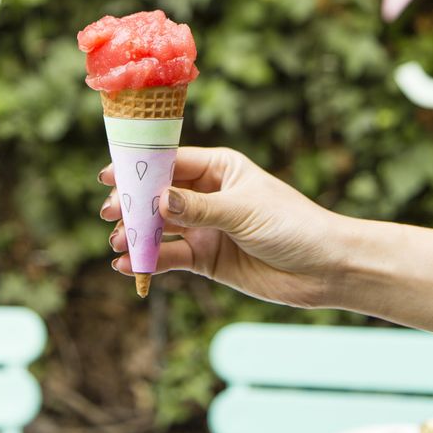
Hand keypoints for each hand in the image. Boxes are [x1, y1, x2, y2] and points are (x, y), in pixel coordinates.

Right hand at [98, 146, 345, 307]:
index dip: (139, 169)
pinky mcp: (206, 258)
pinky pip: (171, 257)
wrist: (325, 269)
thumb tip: (158, 200)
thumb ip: (199, 208)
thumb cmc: (292, 225)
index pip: (171, 163)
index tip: (109, 175)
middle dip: (133, 203)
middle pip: (159, 195)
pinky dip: (150, 261)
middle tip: (108, 212)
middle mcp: (207, 195)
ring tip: (117, 241)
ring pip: (161, 227)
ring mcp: (204, 227)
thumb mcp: (243, 210)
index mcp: (218, 169)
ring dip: (137, 233)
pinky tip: (129, 265)